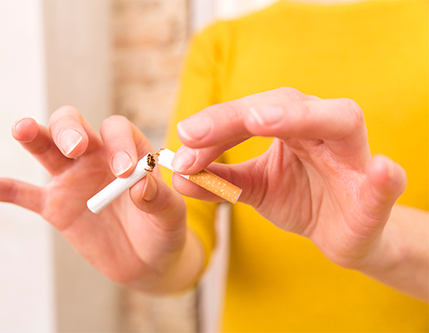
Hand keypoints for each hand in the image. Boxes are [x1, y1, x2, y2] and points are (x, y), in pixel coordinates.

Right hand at [0, 106, 200, 291]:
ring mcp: (71, 180)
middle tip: (76, 149)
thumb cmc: (163, 232)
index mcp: (128, 152)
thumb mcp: (170, 218)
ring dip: (33, 137)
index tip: (124, 170)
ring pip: (45, 149)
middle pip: (73, 127)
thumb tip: (140, 185)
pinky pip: (17, 192)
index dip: (119, 143)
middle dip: (70, 131)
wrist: (147, 260)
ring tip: (22, 129)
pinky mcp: (54, 206)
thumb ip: (160, 200)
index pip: (117, 131)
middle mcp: (96, 158)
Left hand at [170, 87, 406, 269]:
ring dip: (301, 118)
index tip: (184, 139)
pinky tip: (381, 172)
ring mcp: (353, 155)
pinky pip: (384, 180)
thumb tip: (177, 176)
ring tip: (261, 121)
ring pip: (338, 121)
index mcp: (292, 126)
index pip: (251, 113)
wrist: (341, 234)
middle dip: (240, 114)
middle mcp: (323, 128)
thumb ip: (219, 180)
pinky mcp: (376, 191)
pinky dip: (383, 177)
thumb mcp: (253, 188)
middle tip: (200, 130)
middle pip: (286, 104)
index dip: (216, 125)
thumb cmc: (300, 199)